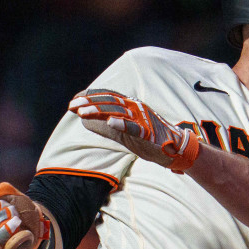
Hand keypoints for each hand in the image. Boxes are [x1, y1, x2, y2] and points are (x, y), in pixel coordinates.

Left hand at [69, 89, 199, 172]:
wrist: (176, 149)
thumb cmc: (149, 140)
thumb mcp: (125, 133)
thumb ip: (107, 127)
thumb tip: (86, 122)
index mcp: (130, 107)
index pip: (107, 99)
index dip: (90, 99)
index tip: (73, 103)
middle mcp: (136, 108)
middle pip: (110, 102)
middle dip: (90, 103)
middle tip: (73, 105)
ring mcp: (143, 119)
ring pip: (119, 112)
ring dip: (100, 111)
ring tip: (83, 113)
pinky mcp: (150, 132)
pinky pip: (135, 127)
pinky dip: (123, 124)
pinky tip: (110, 122)